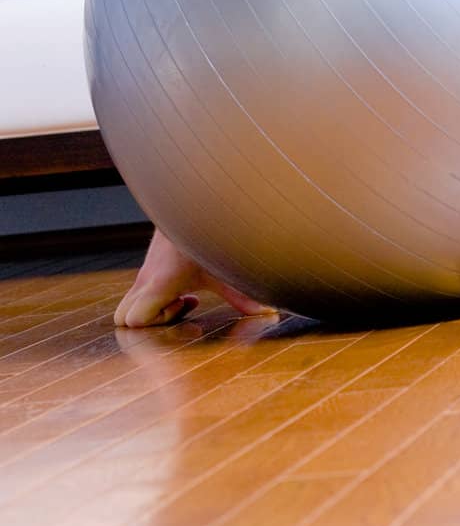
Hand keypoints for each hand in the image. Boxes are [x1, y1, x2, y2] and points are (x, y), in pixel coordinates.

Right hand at [114, 227, 278, 327]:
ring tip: (185, 295)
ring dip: (154, 308)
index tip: (188, 304)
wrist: (192, 201)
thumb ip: (243, 296)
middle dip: (151, 321)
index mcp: (160, 283)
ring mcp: (145, 273)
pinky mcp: (149, 268)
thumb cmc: (206, 236)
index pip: (133, 320)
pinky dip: (156, 296)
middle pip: (122, 318)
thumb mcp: (224, 269)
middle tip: (182, 304)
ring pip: (128, 305)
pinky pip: (138, 293)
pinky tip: (185, 284)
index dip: (158, 324)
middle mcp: (146, 279)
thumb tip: (269, 311)